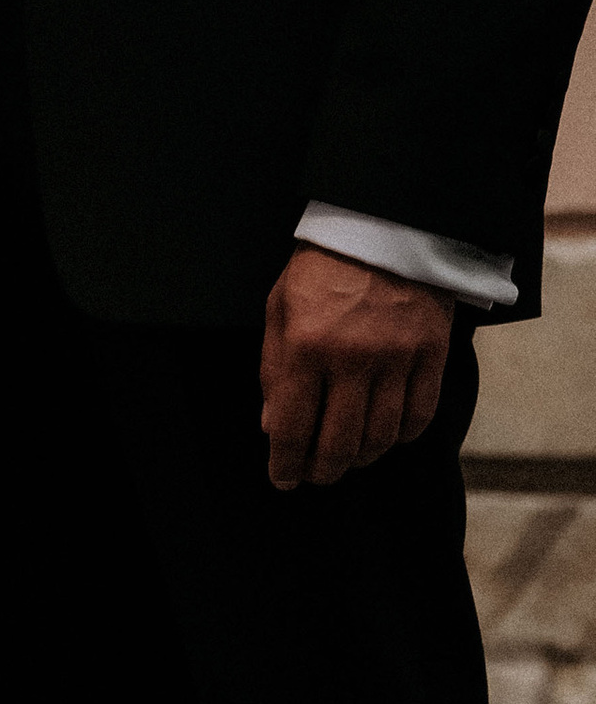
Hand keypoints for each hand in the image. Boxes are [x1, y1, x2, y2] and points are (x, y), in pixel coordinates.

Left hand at [260, 245, 453, 491]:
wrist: (384, 224)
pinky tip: (388, 434)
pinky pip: (420, 414)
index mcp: (306, 348)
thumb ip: (273, 371)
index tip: (284, 480)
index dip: (285, 465)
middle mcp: (352, 359)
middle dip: (323, 471)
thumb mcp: (280, 310)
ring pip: (381, 436)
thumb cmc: (322, 268)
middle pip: (339, 444)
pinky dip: (403, 435)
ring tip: (350, 456)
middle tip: (316, 474)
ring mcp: (396, 357)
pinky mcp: (431, 352)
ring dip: (362, 457)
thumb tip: (273, 427)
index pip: (292, 429)